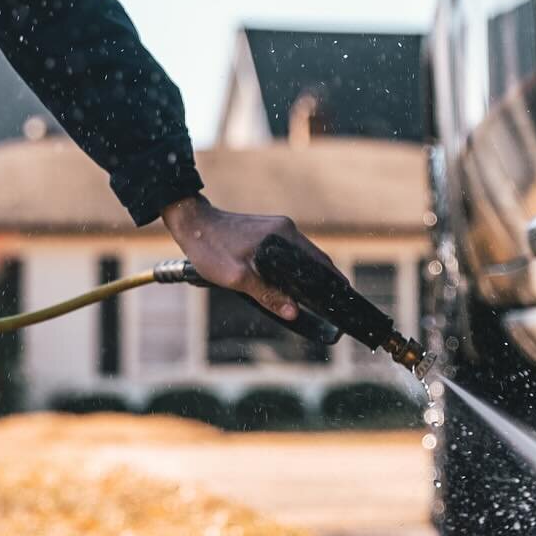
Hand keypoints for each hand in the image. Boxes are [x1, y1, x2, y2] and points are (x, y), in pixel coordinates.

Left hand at [160, 193, 344, 322]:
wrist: (191, 223)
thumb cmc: (210, 248)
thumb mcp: (237, 277)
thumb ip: (267, 294)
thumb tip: (294, 312)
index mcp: (283, 236)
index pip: (319, 261)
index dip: (333, 281)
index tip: (344, 298)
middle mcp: (284, 229)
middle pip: (313, 259)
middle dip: (323, 282)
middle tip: (332, 305)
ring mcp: (276, 229)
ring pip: (300, 257)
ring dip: (306, 276)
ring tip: (315, 299)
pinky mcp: (267, 232)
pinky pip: (288, 253)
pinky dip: (293, 269)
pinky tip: (291, 284)